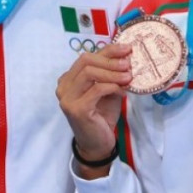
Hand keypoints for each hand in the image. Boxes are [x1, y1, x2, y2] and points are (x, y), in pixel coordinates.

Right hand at [56, 42, 132, 178]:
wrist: (97, 144)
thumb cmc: (102, 116)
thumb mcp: (107, 89)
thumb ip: (110, 73)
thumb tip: (126, 55)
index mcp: (69, 79)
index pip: (87, 57)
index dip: (108, 50)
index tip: (127, 48)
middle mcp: (63, 86)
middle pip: (85, 61)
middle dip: (110, 60)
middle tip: (129, 64)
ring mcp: (67, 98)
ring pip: (89, 73)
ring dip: (112, 73)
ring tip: (128, 76)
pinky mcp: (76, 109)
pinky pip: (96, 90)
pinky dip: (112, 87)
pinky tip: (122, 91)